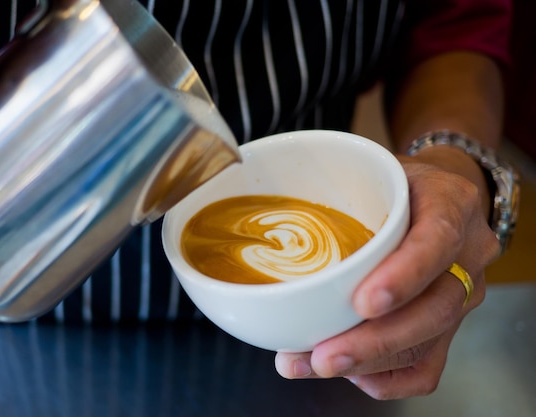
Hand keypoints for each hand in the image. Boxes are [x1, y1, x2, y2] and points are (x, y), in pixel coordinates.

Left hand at [274, 153, 499, 398]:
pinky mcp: (449, 326)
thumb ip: (338, 191)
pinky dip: (385, 377)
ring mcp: (461, 295)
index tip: (363, 303)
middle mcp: (465, 254)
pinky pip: (427, 367)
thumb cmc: (398, 183)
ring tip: (312, 364)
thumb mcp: (375, 168)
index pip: (437, 241)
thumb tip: (261, 225)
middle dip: (374, 342)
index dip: (403, 276)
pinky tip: (350, 371)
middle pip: (435, 310)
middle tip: (322, 356)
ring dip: (366, 364)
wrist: (441, 195)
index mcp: (450, 204)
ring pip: (427, 346)